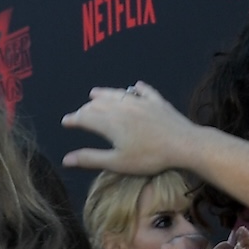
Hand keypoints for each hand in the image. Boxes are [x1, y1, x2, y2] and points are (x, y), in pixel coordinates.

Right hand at [60, 83, 199, 175]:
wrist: (183, 144)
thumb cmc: (149, 157)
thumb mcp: (117, 162)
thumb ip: (91, 159)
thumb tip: (66, 159)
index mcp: (110, 122)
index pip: (86, 117)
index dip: (74, 119)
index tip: (65, 121)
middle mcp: (122, 107)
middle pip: (99, 104)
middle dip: (86, 108)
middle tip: (79, 113)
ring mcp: (141, 102)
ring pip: (117, 94)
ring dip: (104, 93)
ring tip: (94, 93)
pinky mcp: (157, 102)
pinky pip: (145, 92)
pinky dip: (137, 89)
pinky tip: (135, 85)